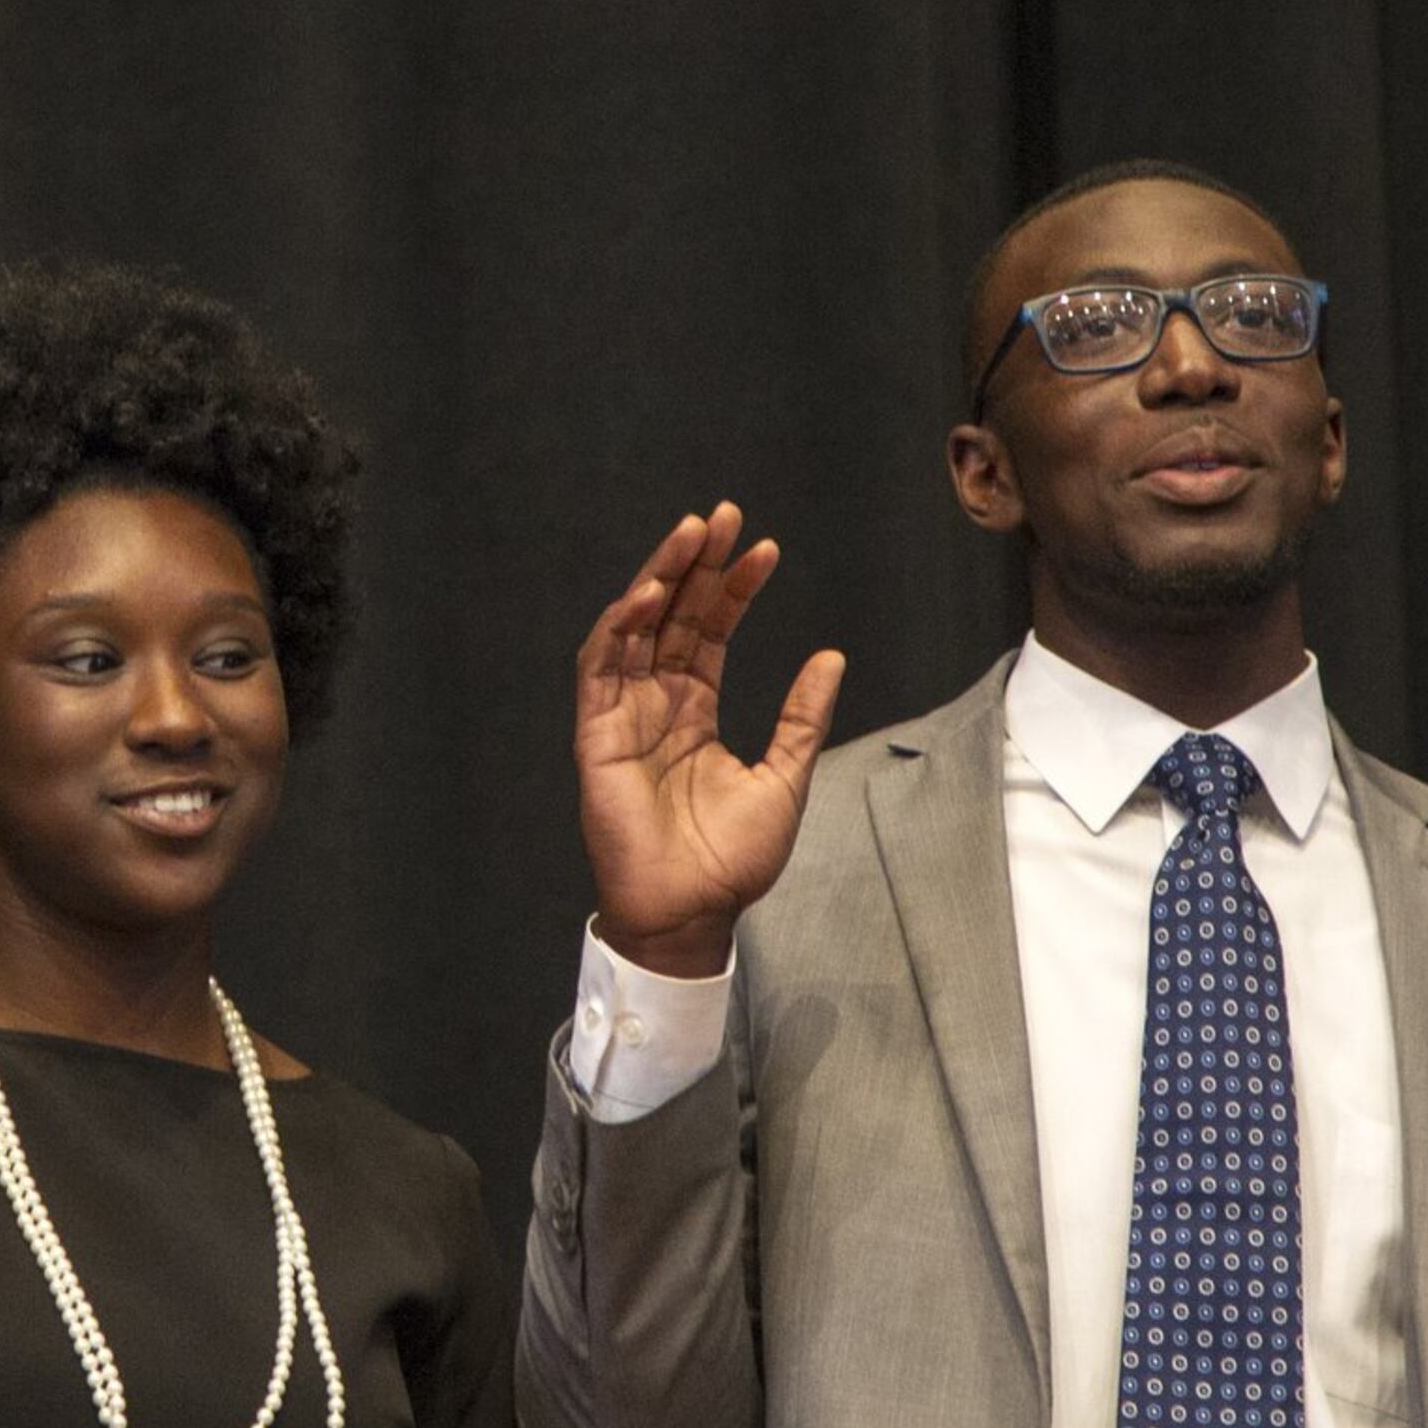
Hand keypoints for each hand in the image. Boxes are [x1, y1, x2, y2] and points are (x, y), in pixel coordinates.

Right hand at [574, 502, 845, 977]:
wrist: (693, 912)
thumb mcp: (785, 776)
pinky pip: (599, 669)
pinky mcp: (597, 736)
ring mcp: (623, 716)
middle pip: (673, 617)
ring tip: (690, 534)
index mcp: (694, 712)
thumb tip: (831, 656)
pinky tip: (649, 594)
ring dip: (659, 577)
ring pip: (634, 629)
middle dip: (695, 564)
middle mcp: (656, 705)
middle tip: (722, 515)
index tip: (765, 548)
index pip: (711, 632)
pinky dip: (620, 627)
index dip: (733, 589)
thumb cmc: (732, 860)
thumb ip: (801, 717)